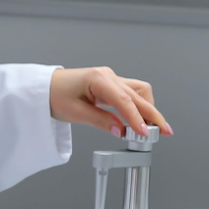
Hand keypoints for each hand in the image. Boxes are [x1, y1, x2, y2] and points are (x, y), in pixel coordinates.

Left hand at [49, 66, 171, 137]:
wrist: (44, 87)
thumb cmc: (54, 96)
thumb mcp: (75, 113)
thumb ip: (100, 121)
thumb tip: (120, 131)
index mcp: (98, 79)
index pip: (124, 101)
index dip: (137, 118)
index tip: (145, 133)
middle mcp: (108, 76)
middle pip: (138, 95)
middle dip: (153, 114)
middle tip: (164, 132)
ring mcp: (110, 78)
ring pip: (139, 91)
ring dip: (148, 108)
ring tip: (153, 127)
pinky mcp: (110, 83)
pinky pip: (131, 93)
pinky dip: (139, 105)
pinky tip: (141, 118)